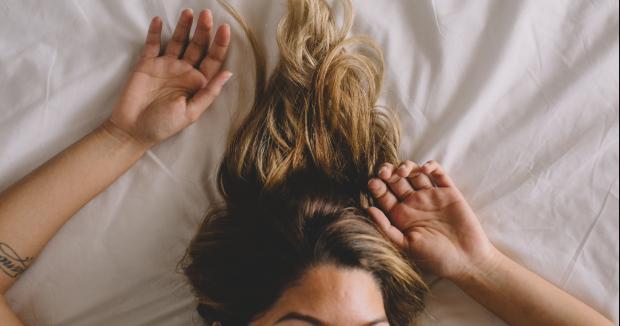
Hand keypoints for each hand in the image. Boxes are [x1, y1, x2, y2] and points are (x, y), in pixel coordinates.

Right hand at [107, 9, 231, 146]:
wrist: (133, 129)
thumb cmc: (164, 125)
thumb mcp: (191, 112)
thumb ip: (209, 93)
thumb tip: (228, 73)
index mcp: (197, 83)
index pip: (212, 60)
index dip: (220, 45)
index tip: (224, 29)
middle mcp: (183, 71)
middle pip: (197, 46)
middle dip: (203, 31)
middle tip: (207, 14)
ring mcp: (165, 66)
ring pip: (177, 41)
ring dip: (183, 27)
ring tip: (189, 12)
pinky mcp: (147, 64)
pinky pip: (152, 44)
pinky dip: (155, 32)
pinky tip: (159, 21)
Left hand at [367, 160, 497, 280]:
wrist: (467, 261)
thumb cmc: (435, 258)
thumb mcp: (406, 246)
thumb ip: (386, 228)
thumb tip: (367, 208)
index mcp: (400, 215)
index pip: (383, 194)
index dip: (377, 185)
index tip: (373, 182)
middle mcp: (413, 203)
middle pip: (396, 180)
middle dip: (388, 171)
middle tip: (384, 172)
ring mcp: (431, 196)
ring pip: (414, 173)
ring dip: (407, 166)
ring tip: (403, 171)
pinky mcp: (448, 192)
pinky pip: (438, 173)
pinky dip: (431, 166)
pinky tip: (425, 169)